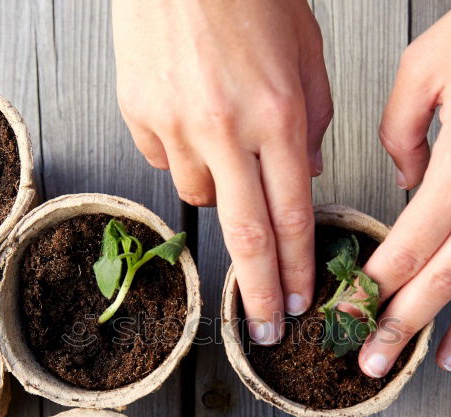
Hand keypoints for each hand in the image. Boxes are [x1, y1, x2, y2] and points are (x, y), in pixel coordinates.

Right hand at [112, 0, 332, 343]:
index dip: (296, 269)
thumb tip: (304, 178)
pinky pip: (163, 157)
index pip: (292, 216)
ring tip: (225, 141)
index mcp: (280, 115)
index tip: (300, 304)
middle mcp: (227, 129)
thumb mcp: (307, 55)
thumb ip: (312, 123)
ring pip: (199, 195)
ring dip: (219, 187)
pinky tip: (190, 112)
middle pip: (246, 234)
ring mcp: (176, 125)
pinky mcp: (138, 114)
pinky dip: (182, 150)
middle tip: (267, 328)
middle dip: (259, 291)